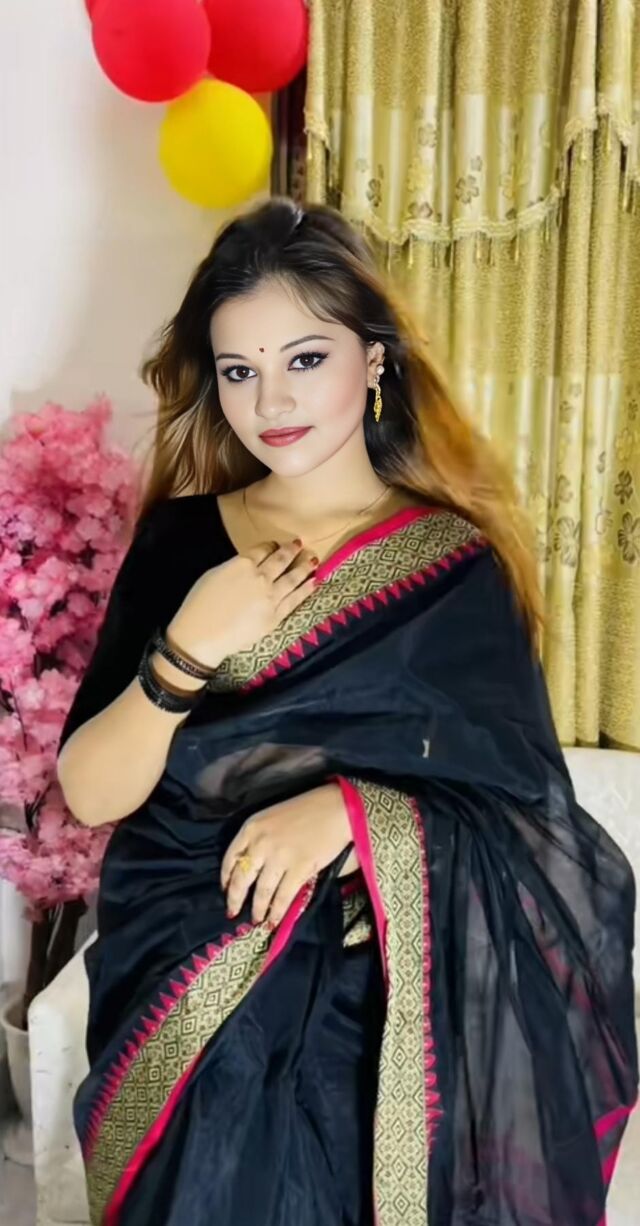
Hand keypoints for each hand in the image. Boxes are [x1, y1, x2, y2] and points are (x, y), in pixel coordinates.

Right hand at [167, 538, 318, 669]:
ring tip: (313, 560)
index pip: (262, 549)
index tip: (275, 545)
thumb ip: (234, 567)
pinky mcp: (276, 615)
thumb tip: (247, 566)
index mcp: (242, 563)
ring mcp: (271, 596)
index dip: (271, 545)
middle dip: (291, 550)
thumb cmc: (199, 605)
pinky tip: (314, 582)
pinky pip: (295, 599)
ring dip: (304, 567)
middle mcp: (261, 577)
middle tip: (299, 544)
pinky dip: (306, 589)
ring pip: (293, 577)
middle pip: (281, 560)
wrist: (202, 635)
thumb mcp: (214, 575)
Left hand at [220, 784, 354, 927]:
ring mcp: (280, 857)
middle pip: (241, 879)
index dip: (226, 878)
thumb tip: (252, 867)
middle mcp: (261, 843)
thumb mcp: (272, 817)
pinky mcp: (299, 869)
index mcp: (252, 827)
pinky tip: (274, 920)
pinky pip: (283, 896)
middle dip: (235, 900)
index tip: (226, 890)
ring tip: (258, 920)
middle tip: (233, 913)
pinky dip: (277, 912)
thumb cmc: (306, 809)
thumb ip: (258, 838)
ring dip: (258, 909)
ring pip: (262, 891)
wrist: (336, 809)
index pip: (230, 858)